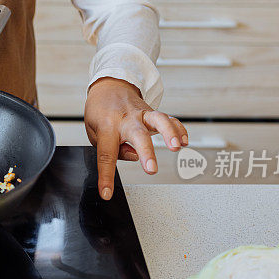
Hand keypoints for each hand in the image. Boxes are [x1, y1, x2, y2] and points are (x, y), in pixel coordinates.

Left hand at [84, 77, 187, 199]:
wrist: (109, 86)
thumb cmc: (100, 112)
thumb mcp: (94, 131)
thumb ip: (111, 147)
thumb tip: (134, 156)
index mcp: (107, 127)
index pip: (106, 154)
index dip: (106, 176)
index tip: (107, 192)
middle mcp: (126, 119)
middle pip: (138, 135)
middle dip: (146, 153)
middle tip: (151, 170)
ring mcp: (142, 114)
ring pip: (159, 120)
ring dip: (170, 133)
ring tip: (177, 147)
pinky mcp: (153, 113)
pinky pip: (169, 119)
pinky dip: (179, 129)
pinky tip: (184, 141)